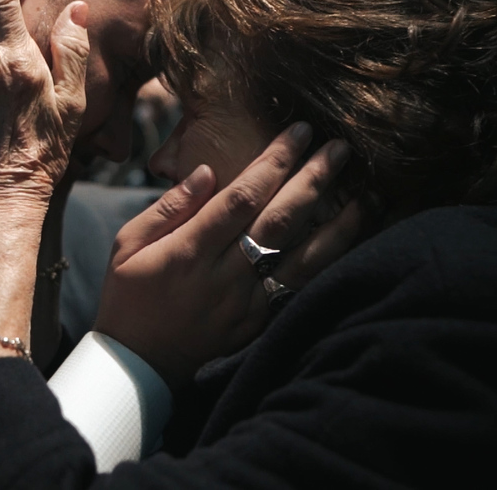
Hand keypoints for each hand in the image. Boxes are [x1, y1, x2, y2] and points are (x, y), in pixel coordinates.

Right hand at [94, 124, 364, 388]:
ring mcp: (247, 303)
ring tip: (368, 194)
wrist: (138, 365)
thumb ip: (168, 208)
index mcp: (189, 251)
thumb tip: (207, 172)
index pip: (241, 197)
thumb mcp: (128, 245)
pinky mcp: (258, 323)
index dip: (274, 162)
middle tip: (340, 148)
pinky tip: (350, 241)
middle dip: (313, 179)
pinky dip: (329, 263)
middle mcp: (224, 276)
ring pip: (302, 259)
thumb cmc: (128, 296)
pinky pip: (300, 288)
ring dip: (339, 225)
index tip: (298, 132)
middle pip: (279, 221)